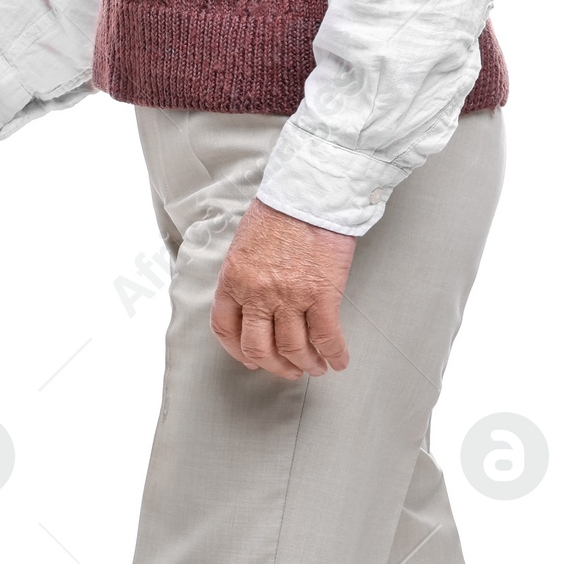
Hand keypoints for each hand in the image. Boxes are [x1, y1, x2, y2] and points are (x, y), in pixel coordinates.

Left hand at [211, 199, 354, 378]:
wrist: (311, 193)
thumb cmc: (281, 209)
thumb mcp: (246, 243)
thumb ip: (246, 275)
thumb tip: (254, 301)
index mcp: (234, 279)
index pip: (225, 328)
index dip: (237, 350)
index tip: (250, 358)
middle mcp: (257, 293)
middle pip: (258, 347)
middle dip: (274, 365)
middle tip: (286, 370)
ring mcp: (289, 297)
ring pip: (293, 348)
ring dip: (305, 364)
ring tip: (315, 367)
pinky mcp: (321, 295)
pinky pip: (326, 337)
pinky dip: (334, 354)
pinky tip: (339, 360)